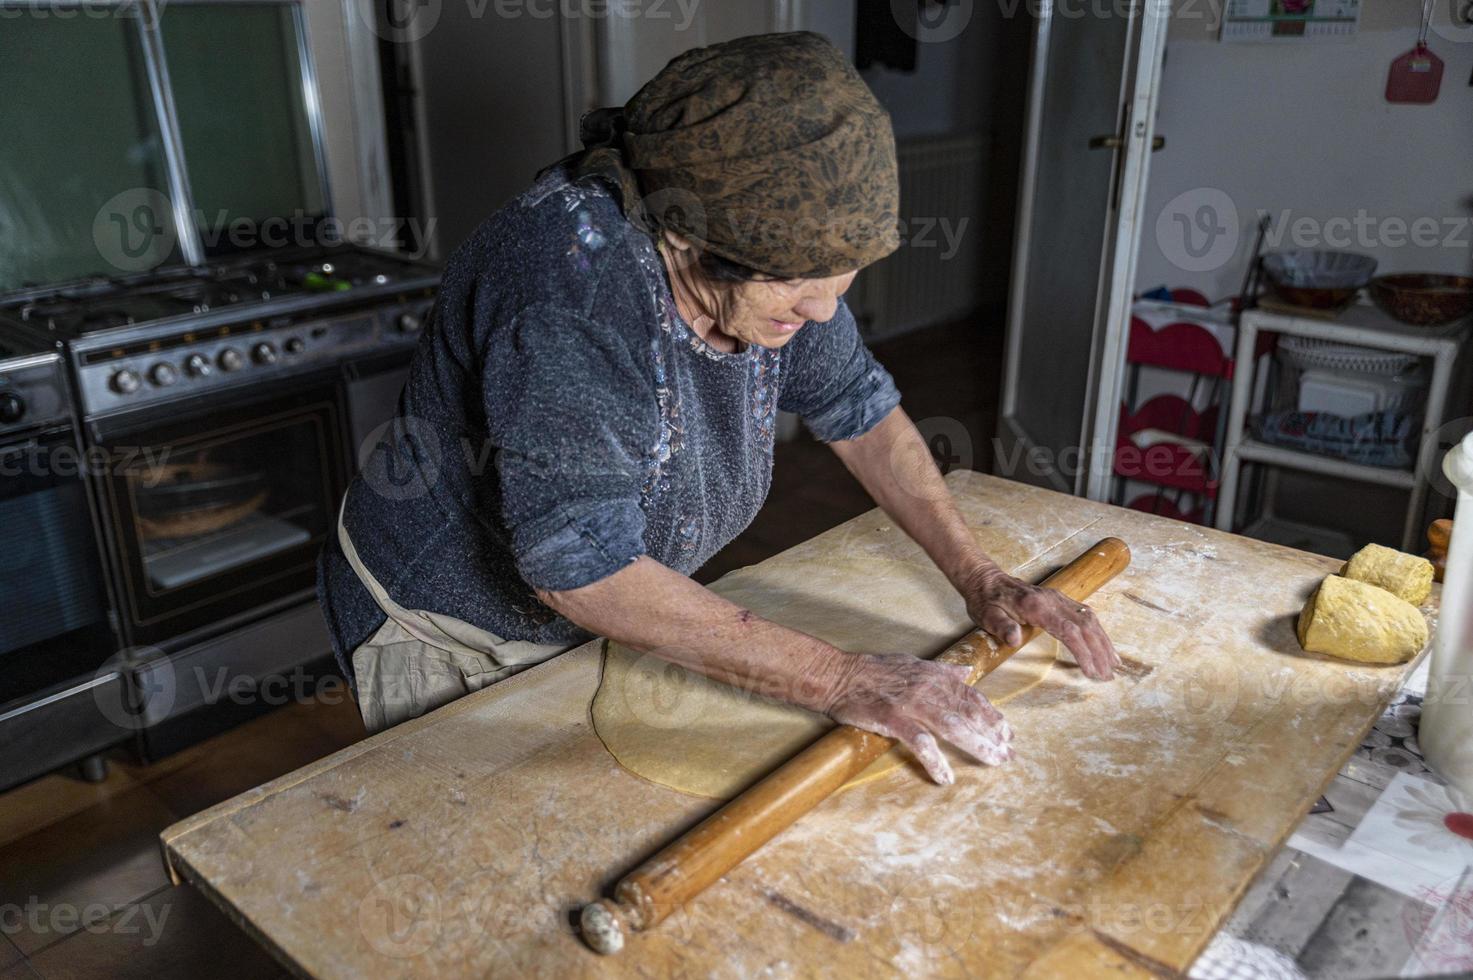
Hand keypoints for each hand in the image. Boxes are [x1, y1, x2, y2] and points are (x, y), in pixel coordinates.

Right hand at [818, 652, 1012, 784]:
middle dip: (993, 735)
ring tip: (993, 761)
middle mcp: (928, 688)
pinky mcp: (893, 719)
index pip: (972, 697)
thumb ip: (942, 671)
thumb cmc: (873, 670)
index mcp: (934, 677)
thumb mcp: (913, 663)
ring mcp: (912, 704)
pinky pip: (920, 743)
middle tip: (1009, 754)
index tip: (1007, 733)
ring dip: (976, 745)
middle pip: (969, 713)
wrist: (838, 675)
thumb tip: (965, 674)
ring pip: (953, 726)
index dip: (992, 716)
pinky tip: (946, 777)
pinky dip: (936, 761)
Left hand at [963, 566, 1119, 680]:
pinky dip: (1098, 632)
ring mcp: (1059, 598)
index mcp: (1035, 605)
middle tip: (1108, 676)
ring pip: (1089, 619)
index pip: (1067, 630)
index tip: (1091, 671)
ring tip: (1113, 665)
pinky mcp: (1060, 600)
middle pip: (1085, 625)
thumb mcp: (986, 615)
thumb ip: (1000, 626)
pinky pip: (1085, 615)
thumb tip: (1014, 639)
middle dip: (1099, 651)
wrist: (986, 579)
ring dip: (1103, 642)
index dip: (1082, 651)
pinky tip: (1104, 646)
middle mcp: (1052, 600)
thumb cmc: (985, 600)